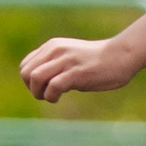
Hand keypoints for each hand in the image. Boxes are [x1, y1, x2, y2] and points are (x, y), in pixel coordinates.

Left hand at [19, 36, 142, 102]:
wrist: (120, 56)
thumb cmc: (96, 61)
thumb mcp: (69, 57)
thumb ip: (54, 64)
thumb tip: (39, 83)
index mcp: (52, 46)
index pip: (25, 66)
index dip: (29, 82)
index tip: (43, 88)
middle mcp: (55, 50)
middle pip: (25, 73)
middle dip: (31, 89)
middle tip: (46, 94)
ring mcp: (65, 61)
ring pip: (35, 77)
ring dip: (39, 93)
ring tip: (51, 97)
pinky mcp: (76, 72)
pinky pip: (53, 86)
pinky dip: (51, 97)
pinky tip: (59, 98)